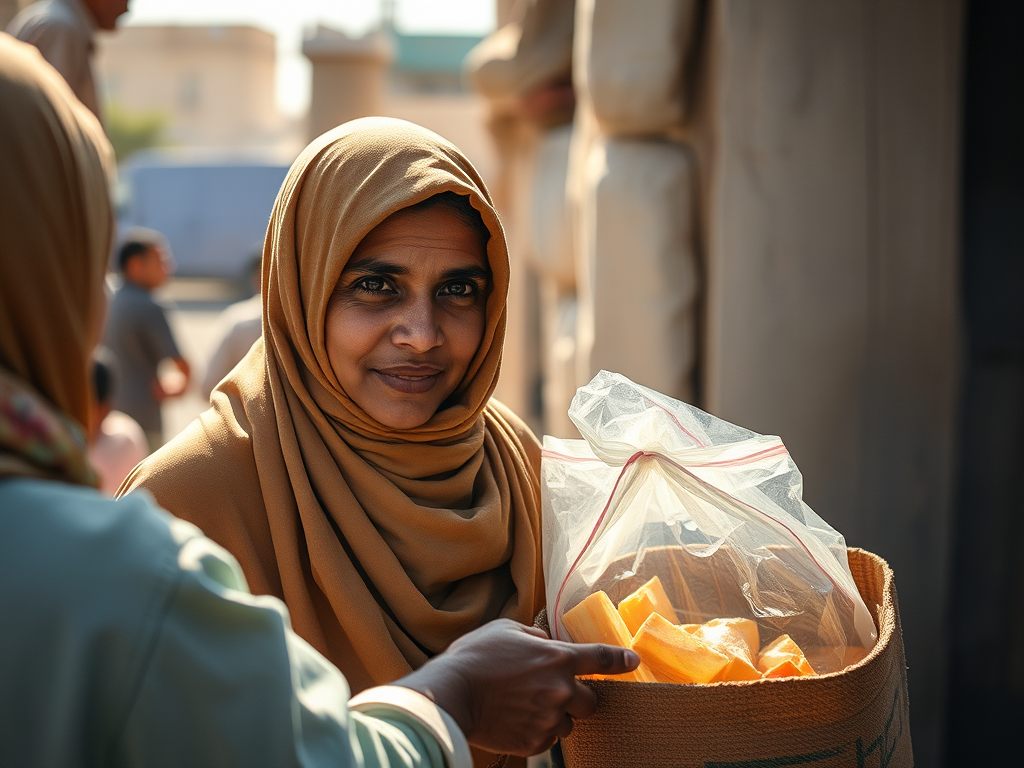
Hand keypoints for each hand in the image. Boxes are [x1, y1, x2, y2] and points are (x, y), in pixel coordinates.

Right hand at [395, 619, 638, 756]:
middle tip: (553, 693)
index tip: (633, 661)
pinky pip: (547, 738)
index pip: (601, 659)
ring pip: (568, 723)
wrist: (452, 694)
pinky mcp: (535, 741)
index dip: (620, 660)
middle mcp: (561, 690)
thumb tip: (545, 641)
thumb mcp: (507, 629)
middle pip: (592, 702)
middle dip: (578, 698)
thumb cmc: (476, 656)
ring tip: (526, 707)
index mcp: (557, 658)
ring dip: (556, 716)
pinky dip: (537, 731)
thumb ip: (534, 634)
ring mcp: (550, 718)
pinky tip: (516, 720)